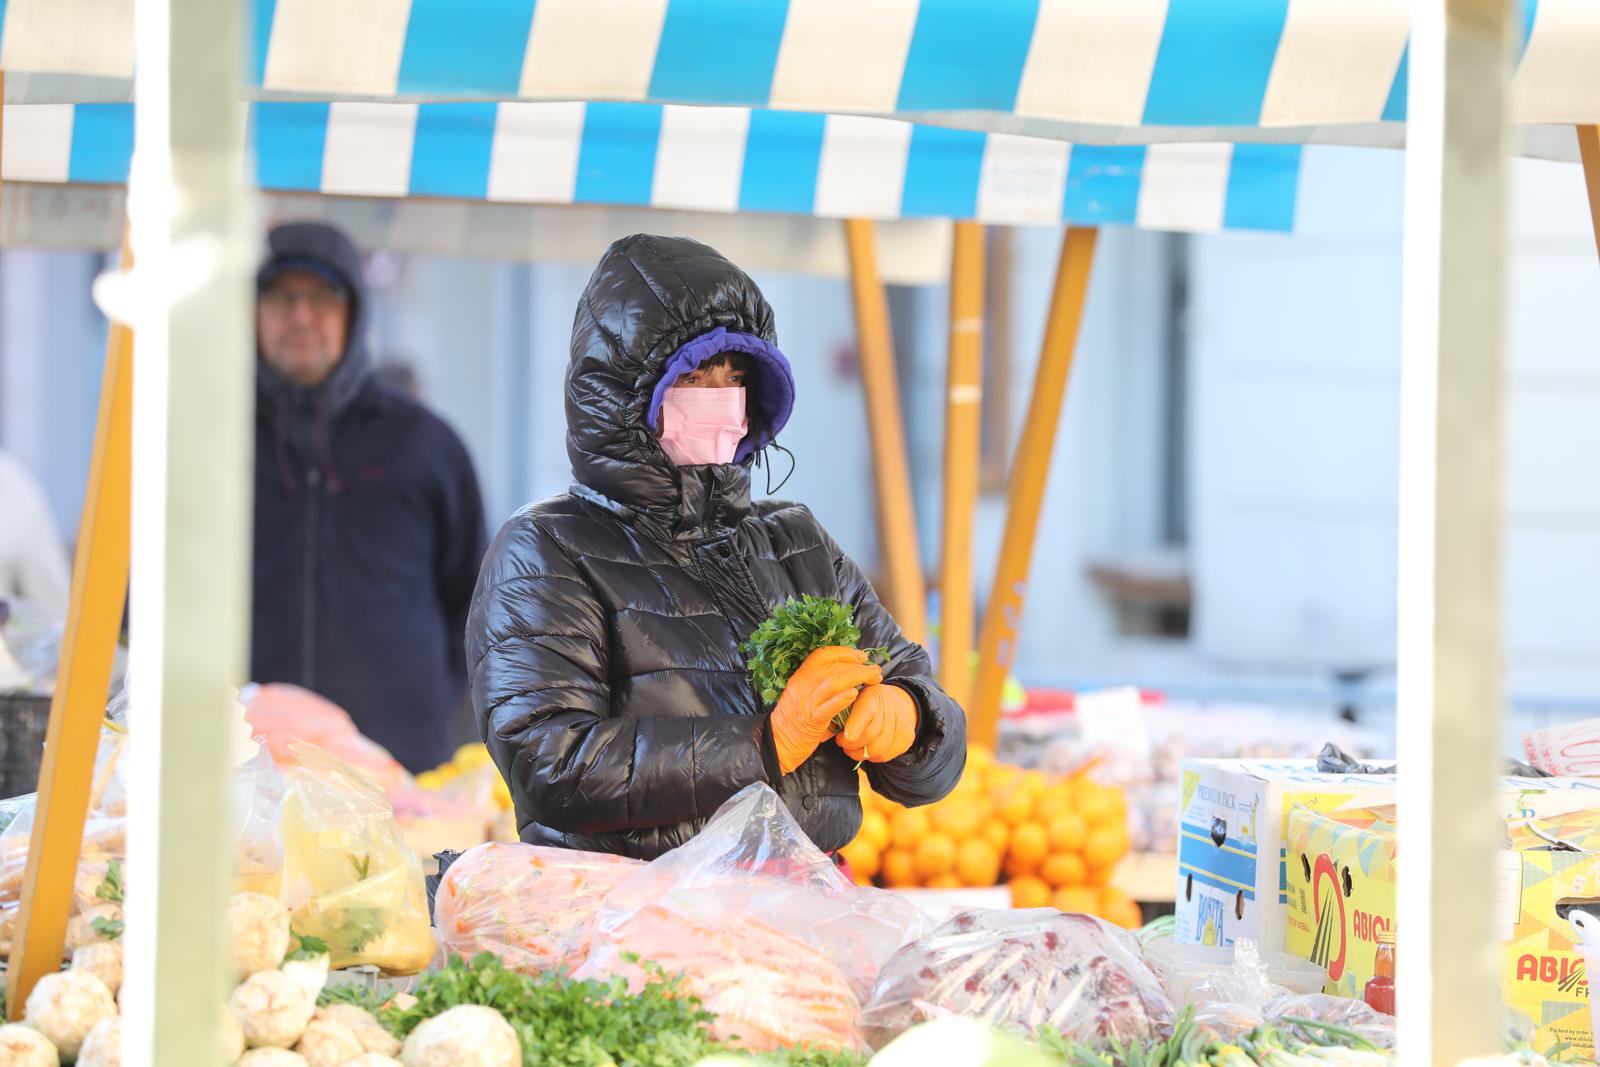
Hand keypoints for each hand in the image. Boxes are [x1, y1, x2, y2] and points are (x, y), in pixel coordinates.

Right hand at [770, 647, 881, 773]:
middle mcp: (802, 684)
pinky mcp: (812, 720)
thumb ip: (820, 685)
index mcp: (800, 676)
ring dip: (858, 677)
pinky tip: (855, 694)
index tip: (861, 657)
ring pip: (834, 682)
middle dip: (859, 666)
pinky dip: (842, 699)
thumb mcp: (802, 695)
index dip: (844, 652)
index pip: (823, 654)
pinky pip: (829, 706)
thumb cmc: (792, 720)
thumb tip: (845, 675)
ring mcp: (807, 702)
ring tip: (874, 679)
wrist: (777, 743)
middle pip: (834, 667)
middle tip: (875, 671)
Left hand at [837, 683, 917, 763]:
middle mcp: (890, 709)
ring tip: (851, 746)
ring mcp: (901, 724)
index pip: (865, 712)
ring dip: (859, 752)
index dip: (855, 726)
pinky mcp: (906, 739)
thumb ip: (838, 711)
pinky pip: (885, 756)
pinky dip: (871, 756)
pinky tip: (865, 749)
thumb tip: (820, 732)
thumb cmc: (866, 701)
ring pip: (877, 749)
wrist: (897, 702)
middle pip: (869, 735)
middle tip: (841, 741)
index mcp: (872, 696)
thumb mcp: (853, 697)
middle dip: (850, 743)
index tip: (846, 737)